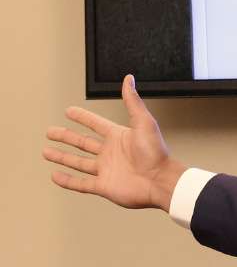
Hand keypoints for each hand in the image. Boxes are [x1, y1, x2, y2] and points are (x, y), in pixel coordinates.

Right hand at [43, 74, 185, 210]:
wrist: (160, 181)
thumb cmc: (156, 152)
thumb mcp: (144, 122)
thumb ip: (133, 101)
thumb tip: (129, 79)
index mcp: (119, 137)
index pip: (96, 124)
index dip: (83, 117)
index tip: (69, 111)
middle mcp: (111, 153)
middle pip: (83, 143)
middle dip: (66, 137)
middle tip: (51, 131)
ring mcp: (106, 170)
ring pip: (78, 162)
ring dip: (62, 157)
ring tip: (46, 151)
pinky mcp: (104, 186)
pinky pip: (81, 183)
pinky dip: (67, 181)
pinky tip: (55, 176)